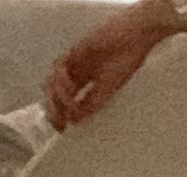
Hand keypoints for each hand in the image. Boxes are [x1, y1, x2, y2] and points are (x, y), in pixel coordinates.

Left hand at [44, 4, 174, 129]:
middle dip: (54, 109)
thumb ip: (91, 104)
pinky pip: (59, 67)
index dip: (61, 115)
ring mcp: (74, 61)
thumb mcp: (109, 89)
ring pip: (53, 81)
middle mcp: (77, 72)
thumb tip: (75, 120)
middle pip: (54, 93)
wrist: (134, 37)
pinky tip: (70, 88)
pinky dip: (61, 80)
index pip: (66, 101)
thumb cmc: (128, 58)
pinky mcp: (74, 50)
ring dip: (57, 96)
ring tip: (68, 105)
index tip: (63, 128)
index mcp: (86, 81)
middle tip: (59, 122)